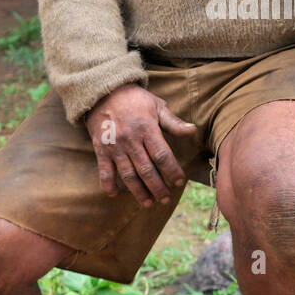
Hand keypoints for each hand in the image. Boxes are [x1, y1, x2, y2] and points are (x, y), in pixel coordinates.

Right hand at [86, 84, 197, 206]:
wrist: (103, 91)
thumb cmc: (135, 99)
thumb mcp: (157, 106)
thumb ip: (173, 122)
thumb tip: (193, 130)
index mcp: (146, 128)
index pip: (162, 155)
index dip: (172, 170)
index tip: (179, 182)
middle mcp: (130, 140)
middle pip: (146, 170)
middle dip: (158, 187)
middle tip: (165, 199)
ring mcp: (114, 146)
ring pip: (128, 175)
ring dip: (138, 192)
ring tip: (148, 203)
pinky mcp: (100, 149)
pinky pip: (104, 171)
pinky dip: (107, 184)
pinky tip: (114, 194)